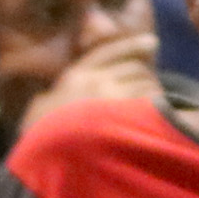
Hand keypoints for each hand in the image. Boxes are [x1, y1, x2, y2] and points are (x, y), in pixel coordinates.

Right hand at [25, 32, 163, 125]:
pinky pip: (150, 104)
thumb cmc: (43, 135)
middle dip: (146, 76)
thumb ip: (49, 97)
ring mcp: (113, 98)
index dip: (133, 45)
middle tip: (152, 87)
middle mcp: (96, 80)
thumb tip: (47, 97)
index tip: (152, 42)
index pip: (110, 52)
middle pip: (134, 68)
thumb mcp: (41, 107)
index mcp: (76, 76)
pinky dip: (157, 108)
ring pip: (146, 84)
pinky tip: (157, 117)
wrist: (49, 154)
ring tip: (157, 105)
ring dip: (154, 92)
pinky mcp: (127, 117)